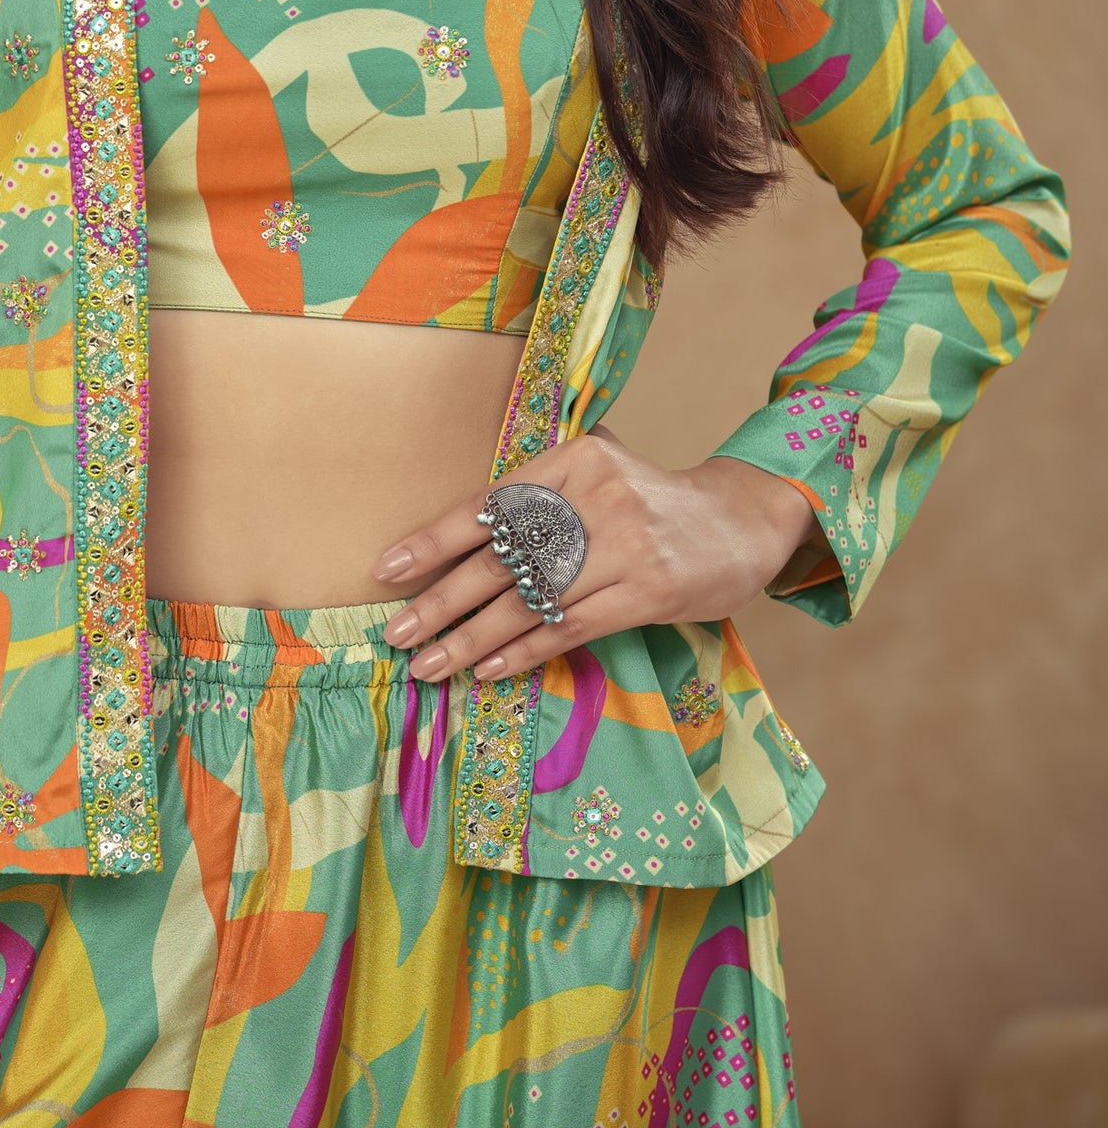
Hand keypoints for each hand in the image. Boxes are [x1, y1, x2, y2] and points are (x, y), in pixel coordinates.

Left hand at [371, 430, 818, 683]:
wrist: (740, 521)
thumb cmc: (648, 502)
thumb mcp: (596, 473)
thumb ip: (538, 492)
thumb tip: (454, 536)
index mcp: (574, 458)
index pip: (488, 504)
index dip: (433, 541)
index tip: (388, 571)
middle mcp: (596, 497)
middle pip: (501, 558)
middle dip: (441, 601)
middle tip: (397, 632)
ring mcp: (625, 545)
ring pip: (530, 601)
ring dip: (473, 639)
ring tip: (430, 665)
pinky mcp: (648, 590)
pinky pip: (569, 626)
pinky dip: (523, 651)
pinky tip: (488, 669)